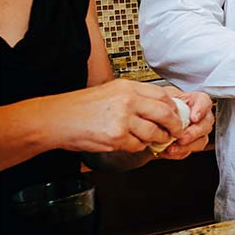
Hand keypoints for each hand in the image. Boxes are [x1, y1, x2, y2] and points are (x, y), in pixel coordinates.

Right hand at [55, 79, 186, 153]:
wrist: (58, 119)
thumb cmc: (82, 107)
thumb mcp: (111, 91)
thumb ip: (135, 96)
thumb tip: (160, 105)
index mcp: (128, 87)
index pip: (162, 95)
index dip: (173, 107)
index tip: (177, 114)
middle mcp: (128, 101)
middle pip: (164, 113)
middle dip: (174, 125)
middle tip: (176, 131)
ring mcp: (123, 119)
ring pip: (153, 132)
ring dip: (158, 138)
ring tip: (156, 139)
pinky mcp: (116, 137)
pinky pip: (138, 144)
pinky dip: (139, 146)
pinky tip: (133, 143)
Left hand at [153, 89, 214, 159]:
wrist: (152, 120)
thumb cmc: (160, 105)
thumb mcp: (162, 97)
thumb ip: (167, 99)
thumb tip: (168, 105)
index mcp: (195, 101)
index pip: (205, 102)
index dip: (201, 110)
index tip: (194, 118)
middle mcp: (200, 117)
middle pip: (206, 124)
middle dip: (194, 133)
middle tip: (182, 137)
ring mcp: (196, 132)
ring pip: (201, 141)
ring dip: (187, 146)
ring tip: (172, 148)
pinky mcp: (189, 145)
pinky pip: (188, 151)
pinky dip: (178, 153)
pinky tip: (167, 151)